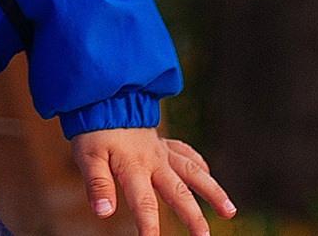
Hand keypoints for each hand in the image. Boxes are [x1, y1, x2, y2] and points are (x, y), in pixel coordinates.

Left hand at [71, 127, 232, 235]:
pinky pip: (186, 153)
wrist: (102, 96)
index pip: (143, 202)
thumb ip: (97, 184)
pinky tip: (208, 174)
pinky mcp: (164, 144)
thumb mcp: (87, 157)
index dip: (148, 224)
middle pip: (178, 192)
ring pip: (193, 172)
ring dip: (212, 191)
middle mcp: (154, 160)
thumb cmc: (93, 129)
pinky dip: (199, 164)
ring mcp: (163, 151)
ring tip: (230, 212)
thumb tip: (104, 213)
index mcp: (134, 166)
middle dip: (193, 216)